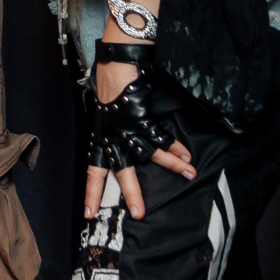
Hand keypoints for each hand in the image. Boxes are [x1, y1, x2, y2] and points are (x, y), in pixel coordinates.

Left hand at [83, 70, 194, 220]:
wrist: (114, 65)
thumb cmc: (108, 86)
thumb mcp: (106, 114)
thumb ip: (113, 131)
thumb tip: (124, 143)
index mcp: (101, 138)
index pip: (93, 171)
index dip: (92, 193)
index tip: (89, 214)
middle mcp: (112, 137)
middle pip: (121, 170)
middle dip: (131, 193)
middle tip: (139, 214)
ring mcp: (126, 128)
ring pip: (149, 154)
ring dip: (172, 166)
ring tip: (190, 174)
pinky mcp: (141, 118)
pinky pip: (161, 137)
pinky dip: (175, 146)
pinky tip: (187, 154)